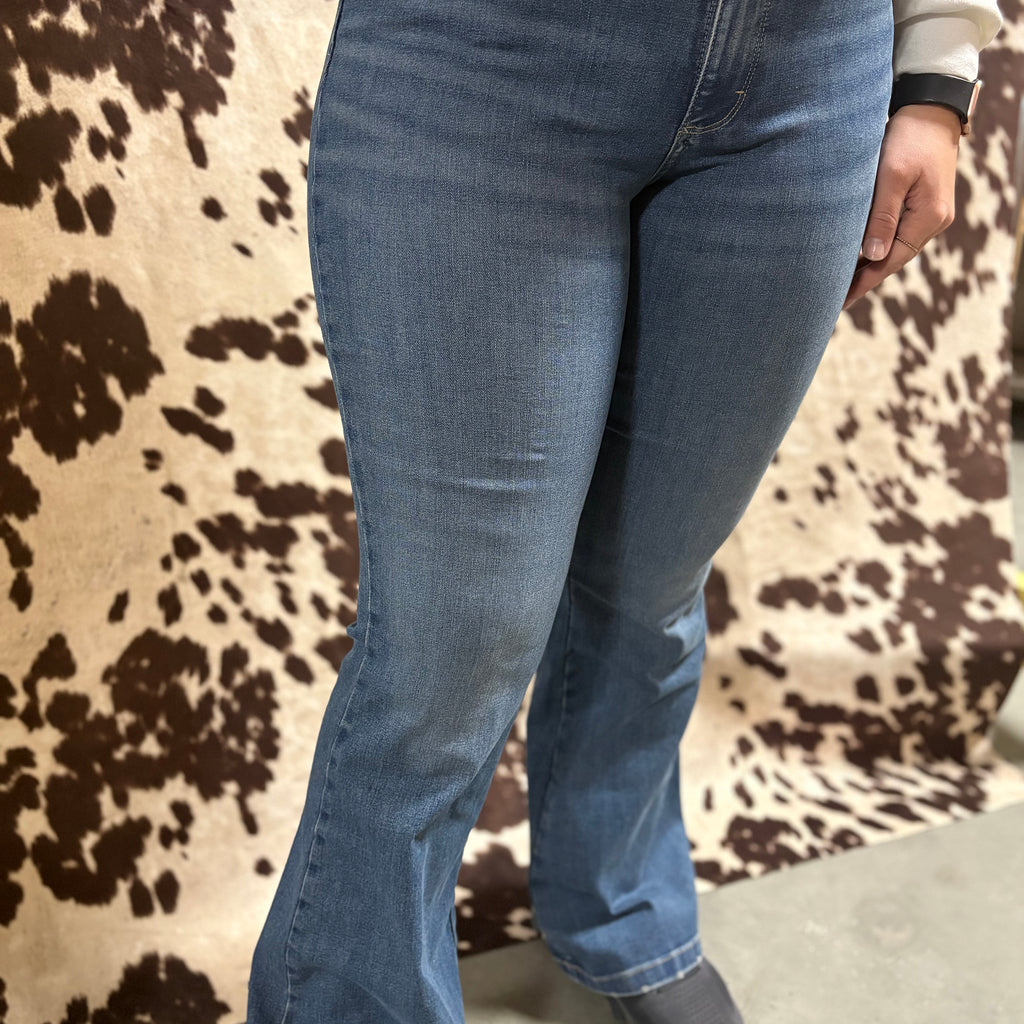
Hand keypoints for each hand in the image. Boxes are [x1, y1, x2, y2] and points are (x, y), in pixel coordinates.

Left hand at [841, 103, 961, 309]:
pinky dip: (877, 246)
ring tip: (840, 282)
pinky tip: (858, 256)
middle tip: (832, 299)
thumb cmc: (909, 137)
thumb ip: (882, 216)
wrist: (932, 110)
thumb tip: (872, 256)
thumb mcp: (891, 175)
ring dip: (869, 264)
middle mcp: (934, 221)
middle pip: (894, 259)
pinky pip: (897, 234)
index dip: (865, 282)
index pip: (891, 261)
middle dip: (864, 278)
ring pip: (895, 248)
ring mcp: (931, 214)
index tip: (840, 300)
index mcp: (928, 217)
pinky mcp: (923, 205)